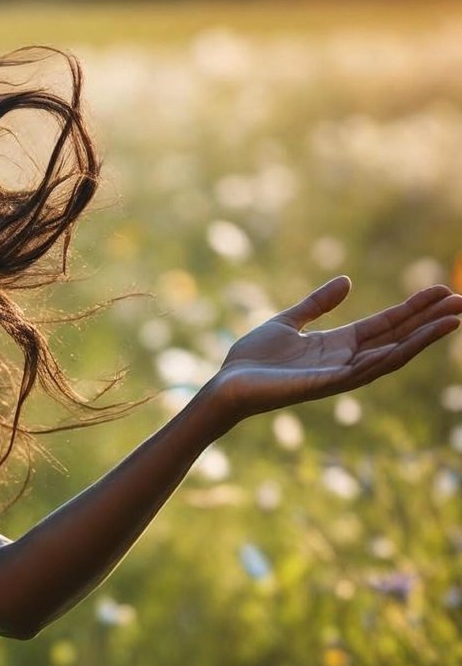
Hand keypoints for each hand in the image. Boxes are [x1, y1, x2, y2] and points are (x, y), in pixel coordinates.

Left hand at [205, 275, 461, 421]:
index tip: (442, 291)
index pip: (386, 324)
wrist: (226, 384)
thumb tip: (347, 280)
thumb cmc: (252, 359)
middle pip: (397, 337)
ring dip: (422, 338)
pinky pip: (365, 370)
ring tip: (453, 320)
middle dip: (429, 320)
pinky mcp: (326, 385)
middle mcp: (345, 360)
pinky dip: (391, 356)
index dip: (414, 308)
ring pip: (390, 355)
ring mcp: (338, 374)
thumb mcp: (289, 321)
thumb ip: (318, 304)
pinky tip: (412, 343)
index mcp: (338, 344)